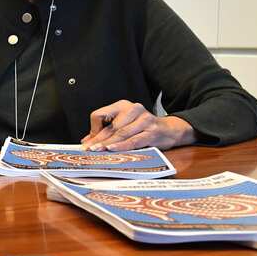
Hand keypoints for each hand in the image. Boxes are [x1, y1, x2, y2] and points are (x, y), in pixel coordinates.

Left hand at [81, 100, 195, 150]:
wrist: (170, 129)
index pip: (100, 115)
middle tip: (88, 149)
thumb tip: (86, 141)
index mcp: (122, 105)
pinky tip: (113, 149)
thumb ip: (106, 131)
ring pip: (121, 133)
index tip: (88, 142)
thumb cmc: (143, 127)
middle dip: (98, 139)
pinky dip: (122, 146)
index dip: (93, 129)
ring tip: (98, 151)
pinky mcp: (152, 131)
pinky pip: (133, 140)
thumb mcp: (124, 124)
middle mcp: (133, 109)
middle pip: (110, 126)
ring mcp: (144, 120)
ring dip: (108, 144)